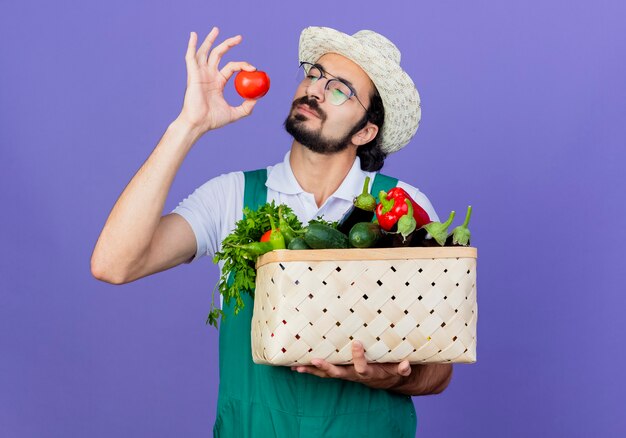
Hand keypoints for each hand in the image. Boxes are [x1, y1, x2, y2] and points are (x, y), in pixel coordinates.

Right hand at [177, 27, 257, 132]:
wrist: (199, 123)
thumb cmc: (213, 120)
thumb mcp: (235, 113)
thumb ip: (246, 107)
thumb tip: (258, 99)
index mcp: (218, 82)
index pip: (231, 67)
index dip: (242, 65)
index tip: (253, 67)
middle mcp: (209, 75)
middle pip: (218, 54)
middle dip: (228, 44)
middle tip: (240, 37)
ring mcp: (200, 73)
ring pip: (206, 52)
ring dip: (210, 40)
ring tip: (216, 29)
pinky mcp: (192, 74)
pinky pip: (191, 57)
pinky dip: (192, 45)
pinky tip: (193, 35)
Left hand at [291, 341, 411, 389]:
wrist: (384, 379)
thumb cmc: (391, 370)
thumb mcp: (399, 369)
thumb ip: (403, 368)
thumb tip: (406, 364)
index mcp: (369, 373)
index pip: (362, 367)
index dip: (358, 356)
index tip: (356, 342)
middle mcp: (354, 375)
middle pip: (338, 373)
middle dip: (326, 367)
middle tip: (314, 360)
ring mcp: (345, 373)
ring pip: (327, 374)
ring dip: (312, 371)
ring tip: (297, 367)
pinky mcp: (339, 371)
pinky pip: (323, 372)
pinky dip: (311, 370)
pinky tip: (297, 367)